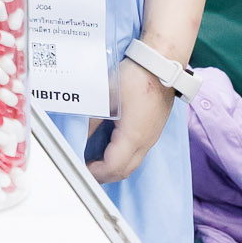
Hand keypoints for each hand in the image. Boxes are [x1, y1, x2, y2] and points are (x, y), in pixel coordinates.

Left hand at [86, 51, 178, 185]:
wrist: (160, 67)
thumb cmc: (136, 78)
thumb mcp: (106, 97)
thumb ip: (93, 120)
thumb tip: (81, 136)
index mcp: (133, 136)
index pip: (113, 167)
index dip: (96, 173)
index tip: (82, 168)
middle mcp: (145, 142)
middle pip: (124, 171)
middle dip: (104, 175)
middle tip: (86, 170)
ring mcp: (151, 138)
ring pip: (132, 164)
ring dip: (113, 167)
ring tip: (95, 161)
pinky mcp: (153, 132)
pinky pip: (137, 154)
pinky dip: (122, 158)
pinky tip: (109, 149)